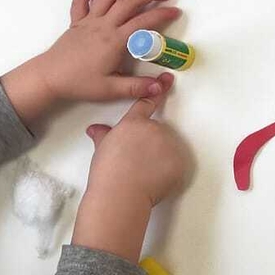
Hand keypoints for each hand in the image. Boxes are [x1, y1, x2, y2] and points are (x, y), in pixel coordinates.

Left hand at [0, 0, 180, 127]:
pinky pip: (81, 0)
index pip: (144, 21)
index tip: (175, 11)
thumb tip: (161, 86)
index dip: (162, 14)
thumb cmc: (79, 83)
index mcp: (114, 41)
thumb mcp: (109, 90)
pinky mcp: (76, 20)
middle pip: (130, 0)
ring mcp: (88, 20)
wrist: (48, 79)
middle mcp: (103, 25)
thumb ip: (136, 87)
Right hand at [72, 97, 190, 262]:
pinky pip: (175, 166)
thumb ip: (103, 135)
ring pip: (166, 149)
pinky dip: (167, 174)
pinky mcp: (179, 161)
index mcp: (134, 124)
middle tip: (135, 163)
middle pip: (156, 133)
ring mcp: (169, 144)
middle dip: (149, 146)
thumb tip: (95, 128)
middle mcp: (154, 129)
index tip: (167, 79)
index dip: (158, 90)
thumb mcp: (101, 149)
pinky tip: (153, 182)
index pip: (146, 104)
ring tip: (142, 174)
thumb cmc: (107, 173)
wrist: (119, 195)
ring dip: (158, 159)